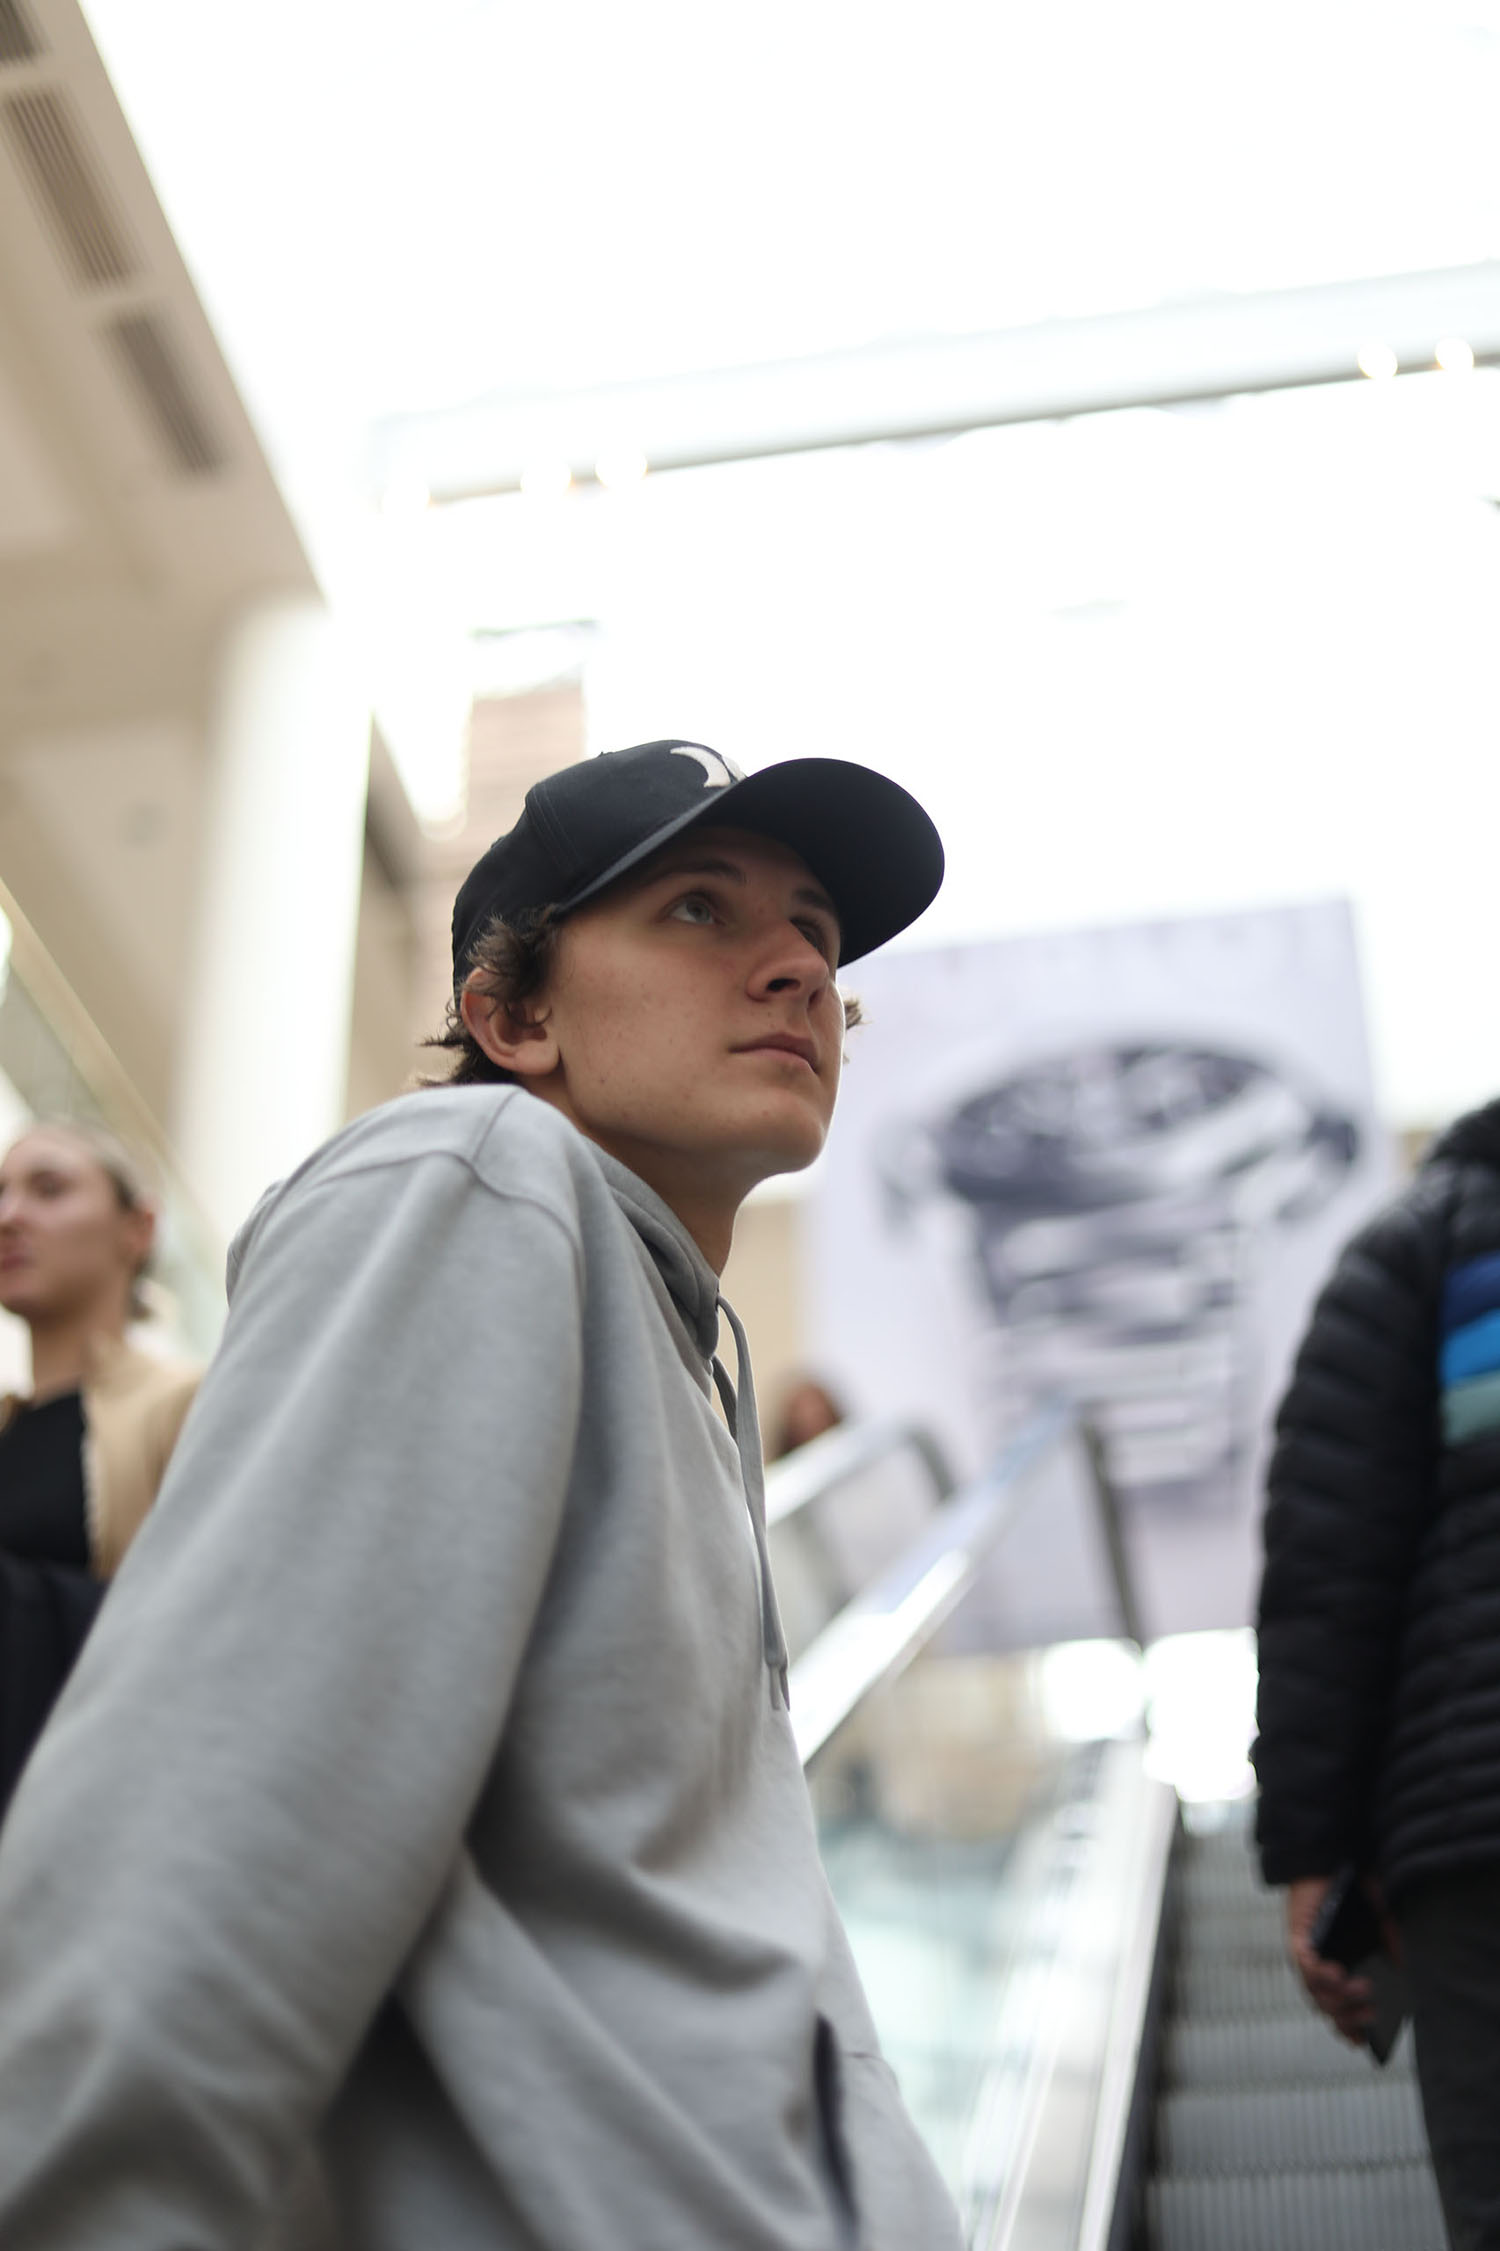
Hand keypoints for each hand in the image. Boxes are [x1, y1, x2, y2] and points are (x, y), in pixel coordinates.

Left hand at [1285, 1875, 1375, 2044]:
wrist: (1331, 1859)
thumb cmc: (1357, 1894)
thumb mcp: (1382, 1923)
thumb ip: (1391, 1947)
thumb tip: (1403, 1974)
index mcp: (1340, 1971)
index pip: (1340, 2010)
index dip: (1349, 2028)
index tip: (1362, 2042)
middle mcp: (1320, 1968)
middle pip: (1327, 2007)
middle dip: (1348, 2017)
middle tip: (1370, 2015)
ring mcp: (1308, 1955)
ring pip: (1315, 1991)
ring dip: (1337, 1997)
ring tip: (1361, 1989)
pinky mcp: (1298, 1939)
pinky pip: (1304, 1964)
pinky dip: (1320, 1974)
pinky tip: (1337, 1973)